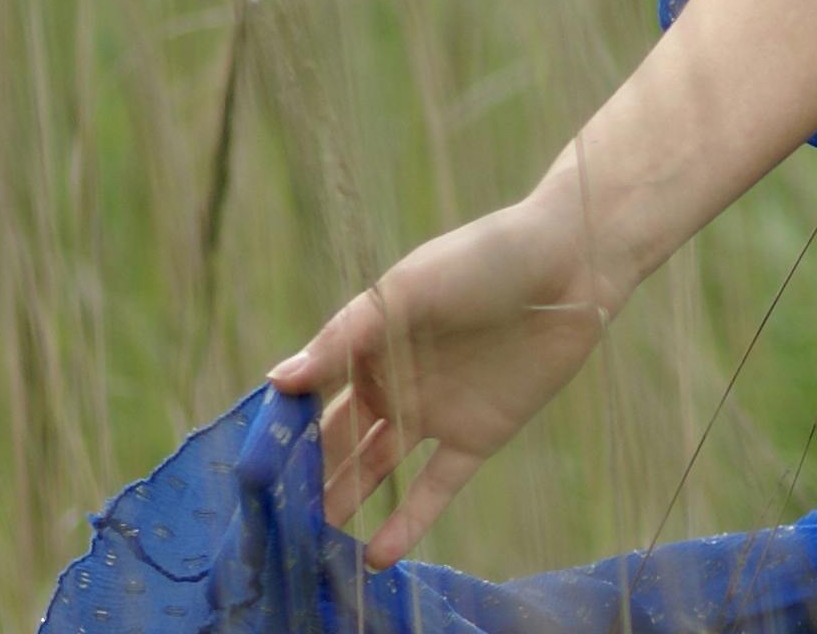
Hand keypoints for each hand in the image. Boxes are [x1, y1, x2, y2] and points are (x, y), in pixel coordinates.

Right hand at [266, 186, 614, 569]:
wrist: (571, 264)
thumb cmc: (484, 259)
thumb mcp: (407, 290)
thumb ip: (345, 338)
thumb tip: (278, 381)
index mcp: (370, 342)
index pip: (312, 392)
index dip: (280, 427)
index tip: (245, 468)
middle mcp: (395, 381)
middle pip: (338, 437)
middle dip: (304, 474)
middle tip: (268, 518)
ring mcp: (434, 411)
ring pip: (376, 467)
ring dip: (344, 502)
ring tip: (307, 544)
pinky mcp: (478, 435)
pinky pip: (436, 487)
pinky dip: (407, 522)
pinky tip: (375, 558)